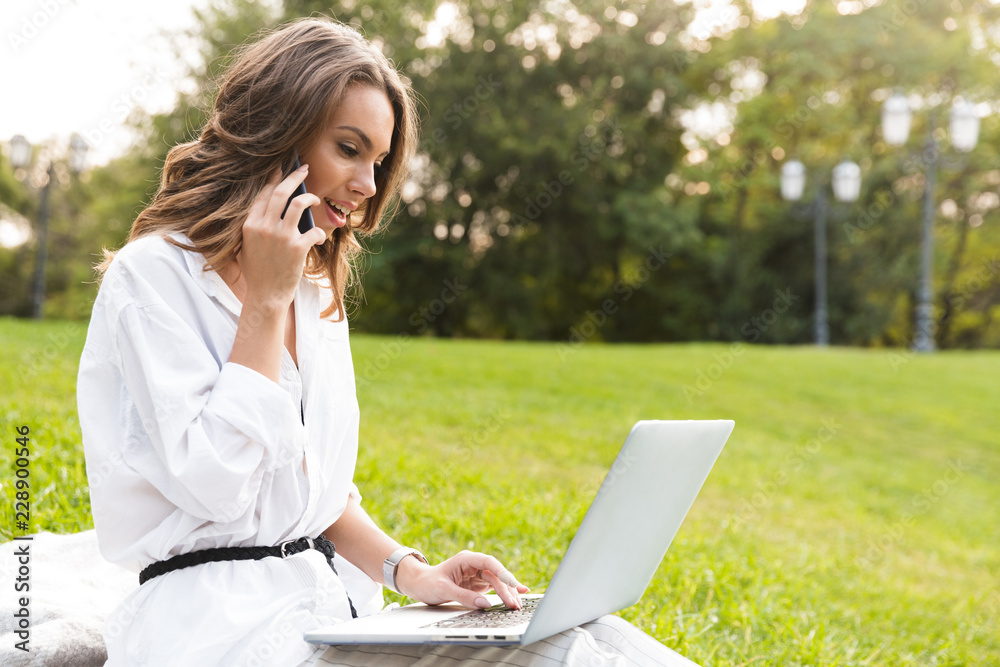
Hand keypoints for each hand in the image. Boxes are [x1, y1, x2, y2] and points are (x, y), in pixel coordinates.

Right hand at [236, 164, 326, 308]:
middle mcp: (264, 227)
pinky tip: (318, 237)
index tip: (282, 169)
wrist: (265, 296)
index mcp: (250, 224)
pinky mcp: (297, 248)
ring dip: (310, 198)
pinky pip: (314, 230)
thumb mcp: (247, 246)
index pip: (264, 194)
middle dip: (294, 176)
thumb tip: (271, 209)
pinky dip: (319, 232)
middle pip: (281, 192)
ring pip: (298, 204)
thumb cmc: (258, 273)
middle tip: (304, 168)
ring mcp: (281, 236)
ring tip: (315, 200)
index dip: (275, 179)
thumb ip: (255, 227)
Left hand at [395, 550, 529, 609]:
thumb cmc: (428, 582)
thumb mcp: (444, 590)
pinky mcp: (477, 583)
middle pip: (495, 574)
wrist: (418, 583)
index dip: (502, 573)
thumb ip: (464, 596)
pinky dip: (504, 592)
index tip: (511, 584)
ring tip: (517, 605)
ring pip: (497, 581)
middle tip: (514, 604)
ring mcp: (476, 574)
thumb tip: (484, 604)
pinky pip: (494, 587)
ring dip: (507, 592)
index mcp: (466, 559)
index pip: (489, 563)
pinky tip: (517, 594)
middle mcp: (474, 564)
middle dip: (507, 588)